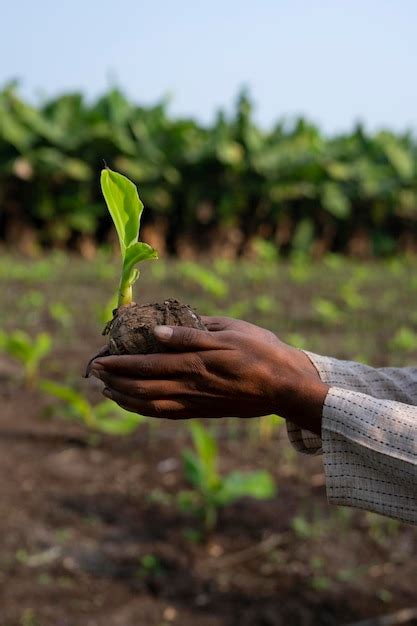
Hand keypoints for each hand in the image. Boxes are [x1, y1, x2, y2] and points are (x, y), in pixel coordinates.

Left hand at [89, 319, 328, 433]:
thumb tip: (158, 331)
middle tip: (95, 373)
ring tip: (107, 391)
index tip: (99, 359)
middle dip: (114, 381)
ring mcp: (196, 402)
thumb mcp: (230, 330)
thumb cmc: (260, 350)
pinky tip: (135, 404)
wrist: (285, 386)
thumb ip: (192, 332)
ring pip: (150, 404)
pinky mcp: (203, 411)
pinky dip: (144, 410)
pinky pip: (166, 414)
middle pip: (141, 387)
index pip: (147, 364)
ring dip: (125, 398)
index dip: (119, 364)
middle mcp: (190, 386)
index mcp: (195, 362)